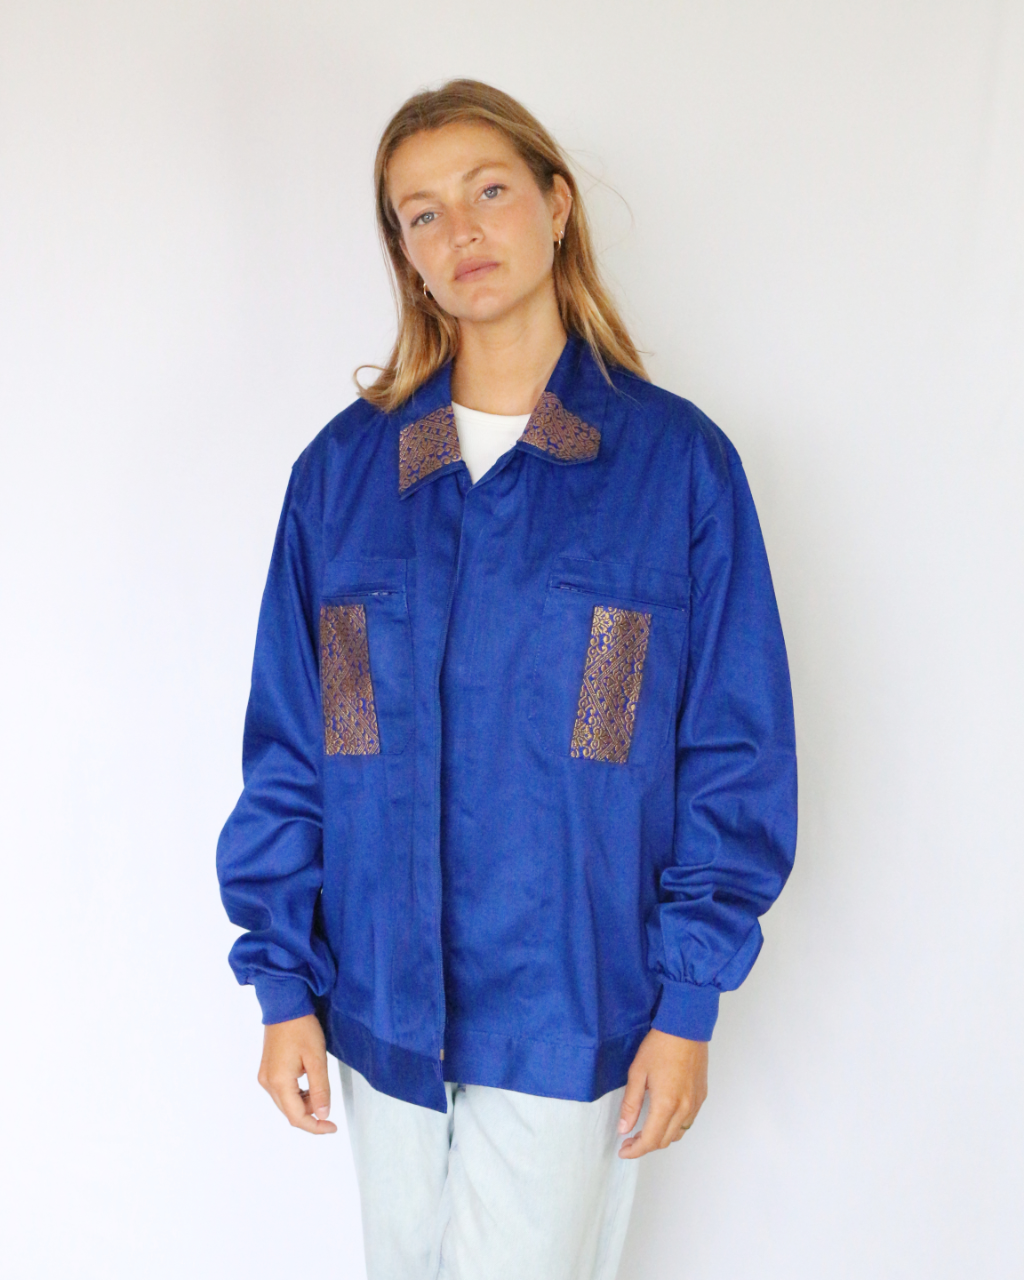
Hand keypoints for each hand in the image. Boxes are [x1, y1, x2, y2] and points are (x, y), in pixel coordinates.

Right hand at [257, 1013, 337, 1134]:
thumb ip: (320, 1090)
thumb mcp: (317, 1059)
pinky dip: (297, 1093)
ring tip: (320, 1089)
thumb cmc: (301, 1027)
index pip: (296, 1117)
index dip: (315, 1126)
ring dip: (304, 1103)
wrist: (285, 1004)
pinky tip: (309, 1083)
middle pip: (290, 1112)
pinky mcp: (267, 1069)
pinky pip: (282, 1091)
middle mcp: (267, 1083)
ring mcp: (265, 1076)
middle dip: (311, 1114)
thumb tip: (322, 1115)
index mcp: (279, 1082)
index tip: (332, 1127)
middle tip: (329, 1107)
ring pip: (286, 1102)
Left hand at [617, 1029, 707, 1157]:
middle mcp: (684, 1109)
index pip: (651, 1141)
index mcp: (666, 1105)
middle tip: (629, 1139)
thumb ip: (630, 1104)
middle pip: (665, 1141)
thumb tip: (624, 1129)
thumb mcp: (637, 1073)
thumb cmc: (658, 1047)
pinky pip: (688, 1121)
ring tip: (644, 1130)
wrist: (685, 1029)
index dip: (635, 1150)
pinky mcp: (701, 1096)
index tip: (623, 1150)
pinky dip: (674, 1127)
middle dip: (645, 1145)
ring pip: (678, 1133)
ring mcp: (696, 1104)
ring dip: (661, 1137)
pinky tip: (663, 1117)